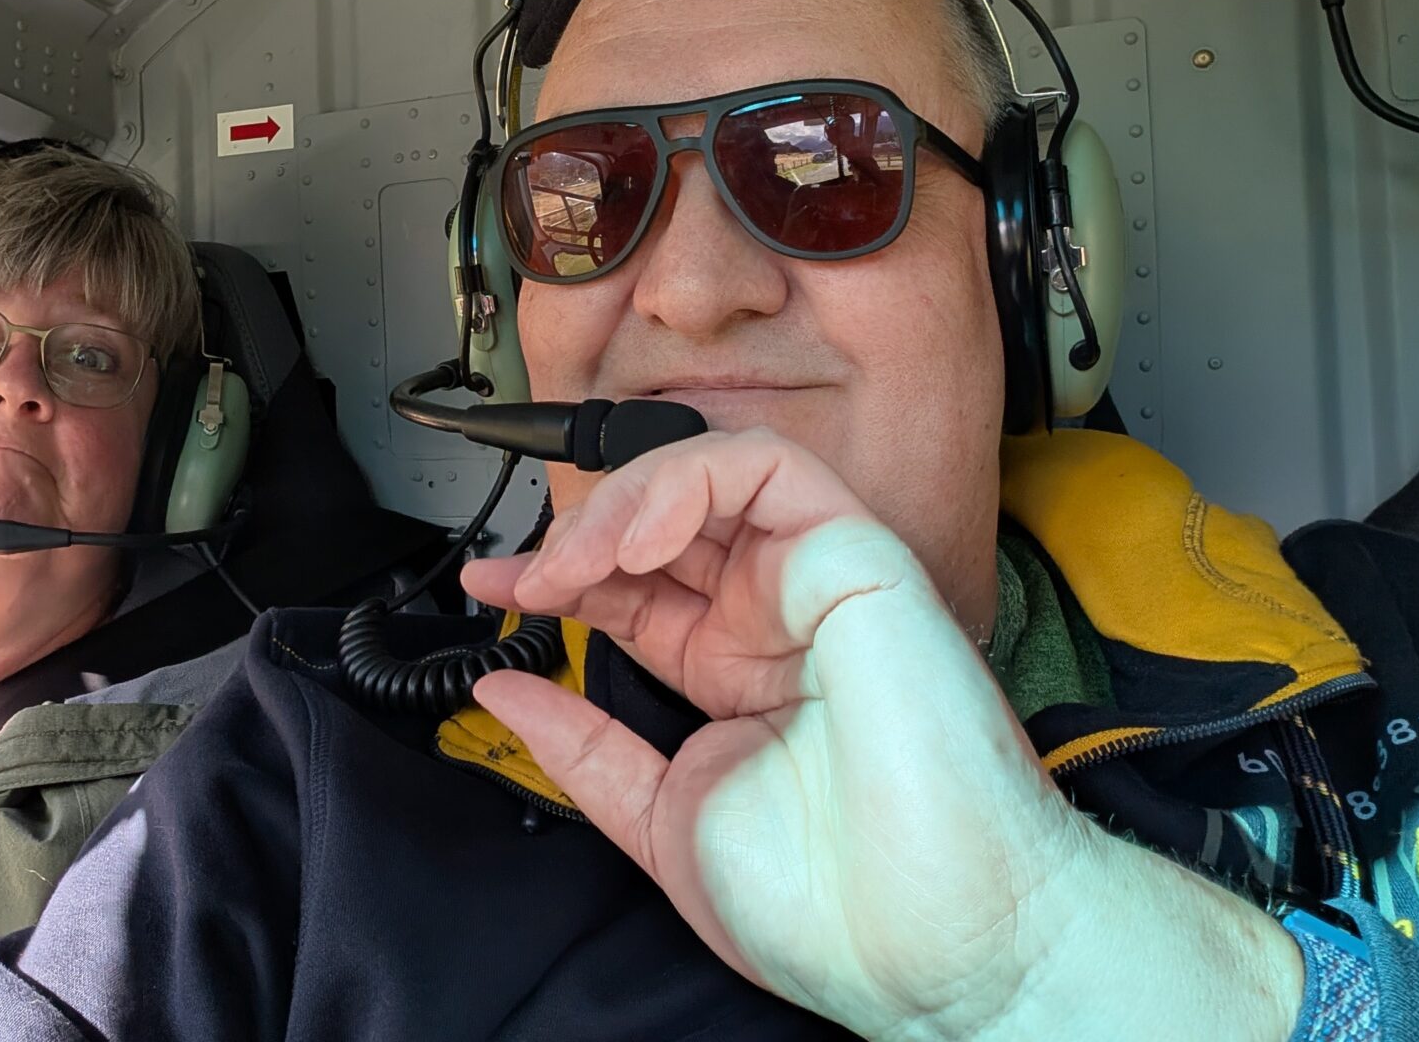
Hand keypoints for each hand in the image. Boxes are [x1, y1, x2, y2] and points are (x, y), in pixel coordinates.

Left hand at [460, 428, 1300, 1041]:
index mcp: (735, 674)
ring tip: (572, 562)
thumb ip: (582, 746)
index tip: (494, 588)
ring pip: (711, 476)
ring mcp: (816, 583)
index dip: (560, 574)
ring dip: (622, 501)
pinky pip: (767, 471)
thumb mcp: (662, 818)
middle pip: (665, 523)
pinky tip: (638, 536)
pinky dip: (687, 481)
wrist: (925, 947)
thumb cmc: (829, 908)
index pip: (635, 588)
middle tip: (526, 579)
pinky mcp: (855, 557)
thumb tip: (499, 691)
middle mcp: (775, 620)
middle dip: (578, 533)